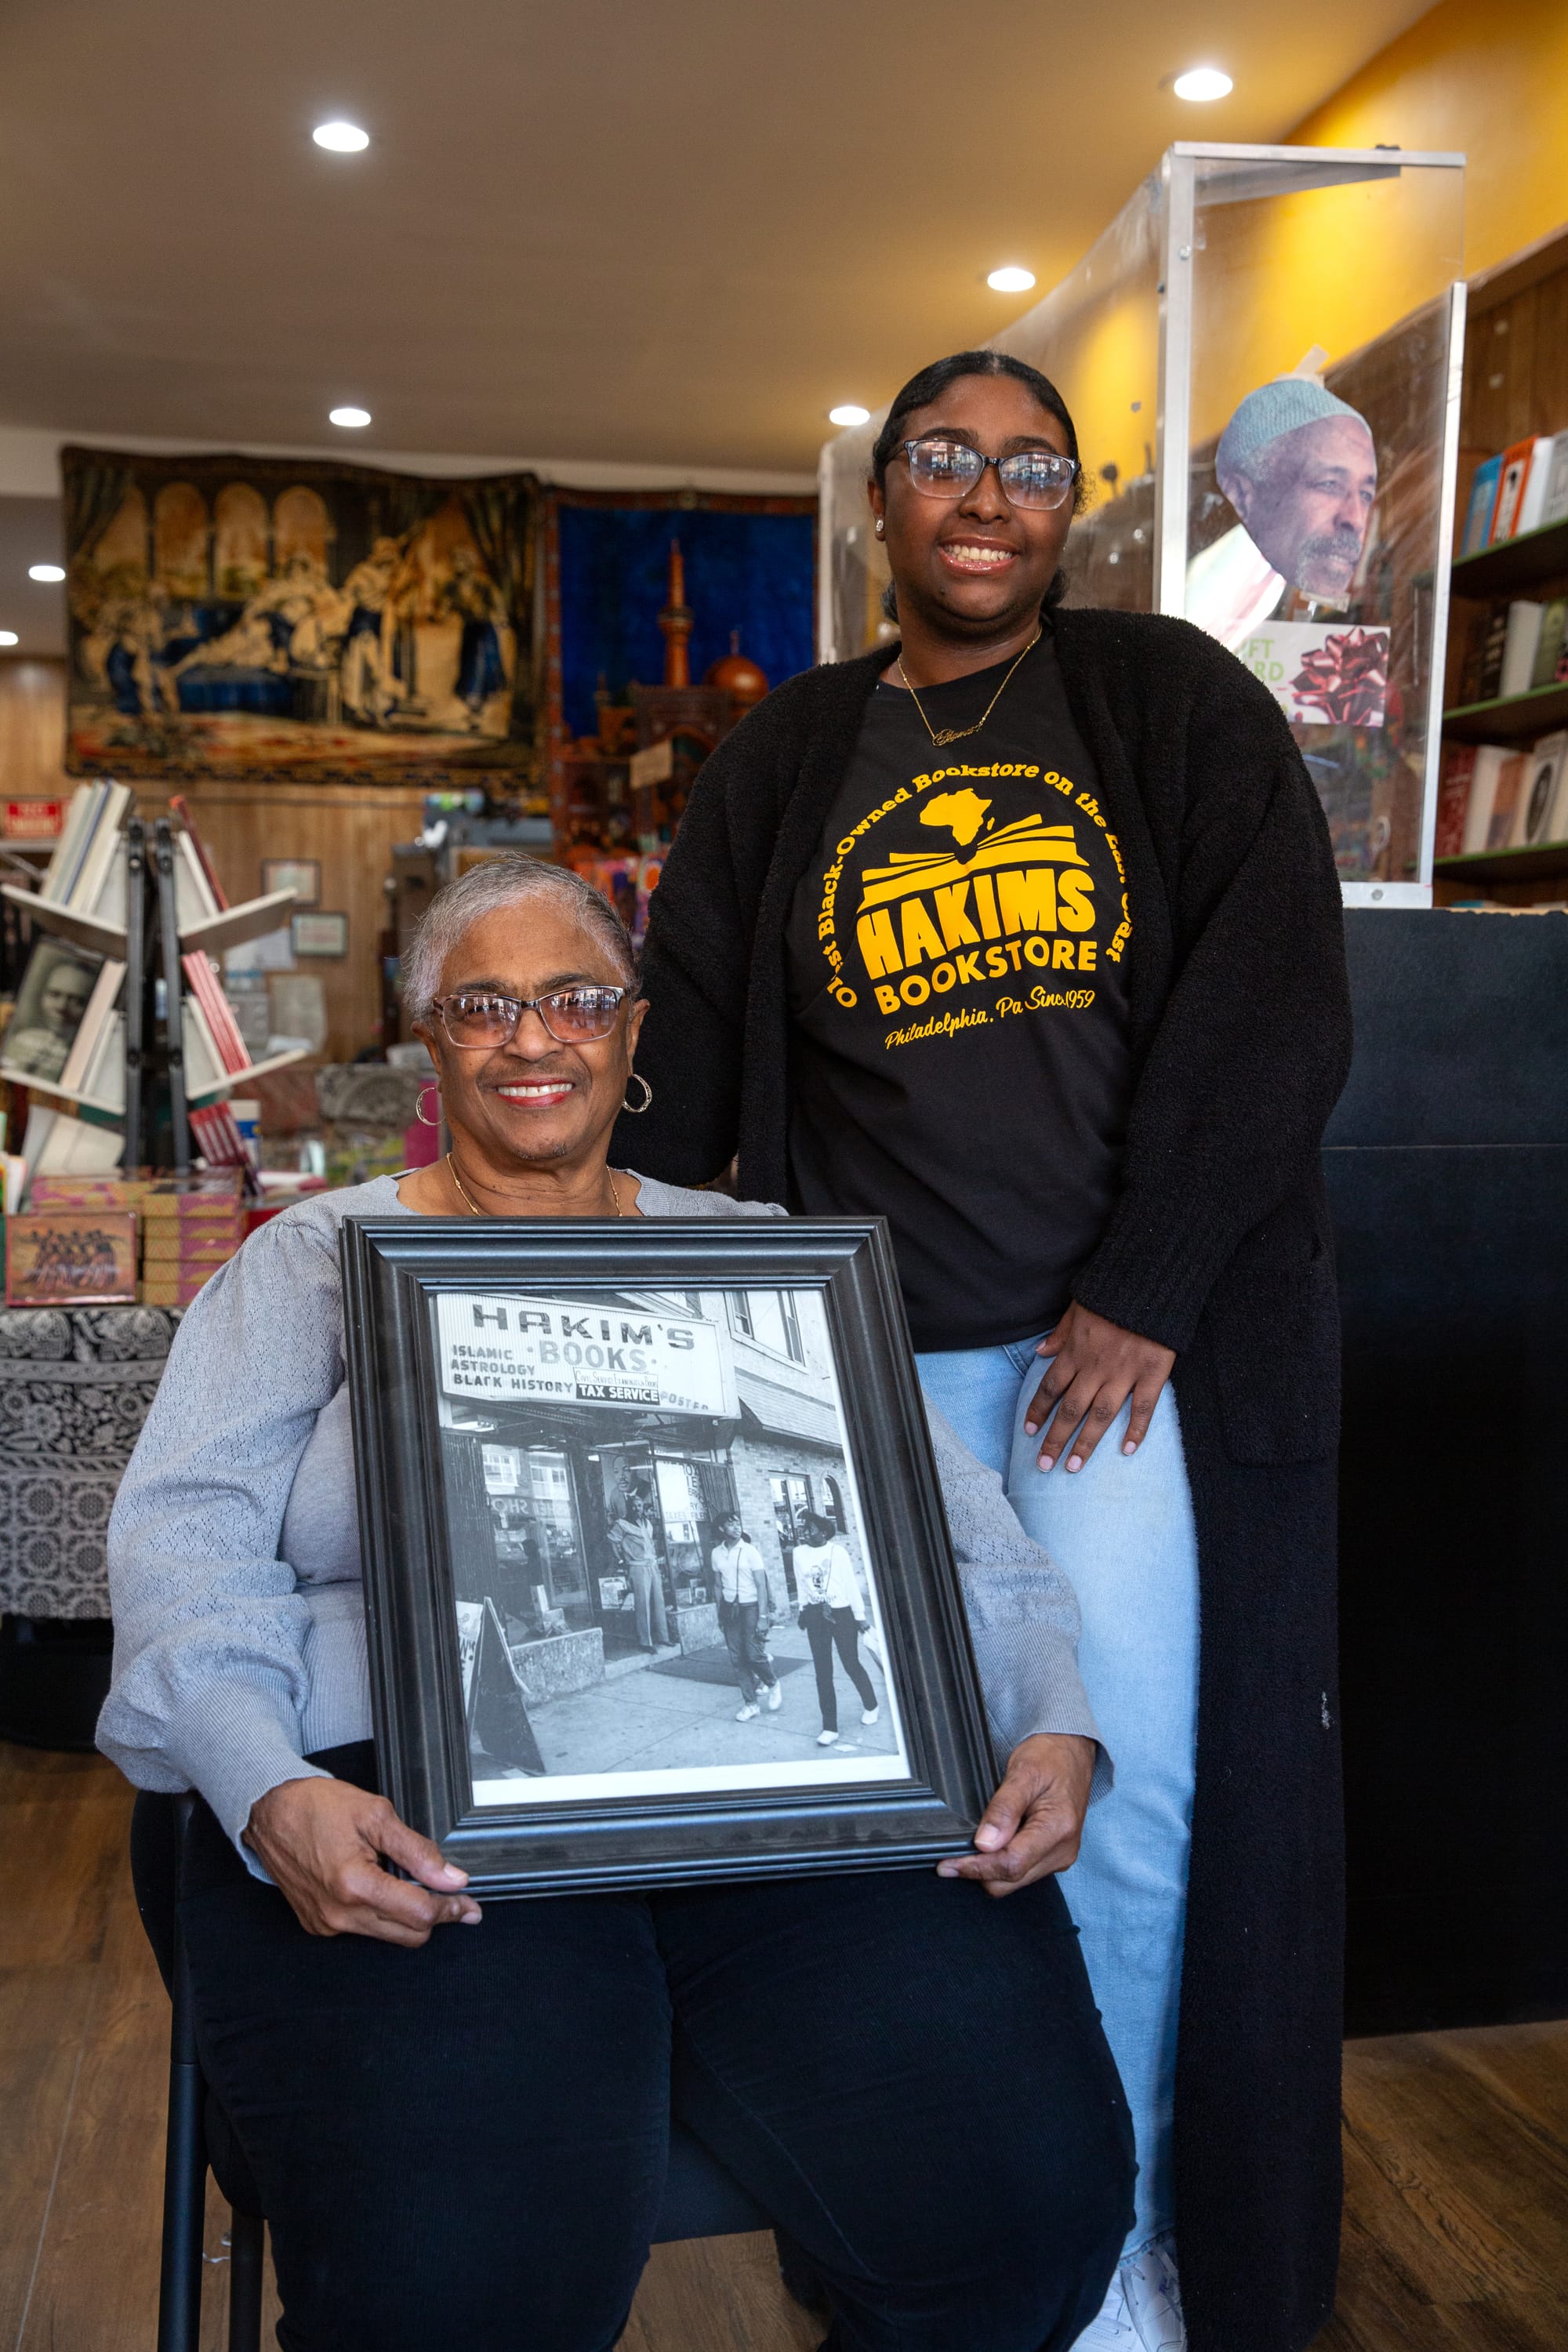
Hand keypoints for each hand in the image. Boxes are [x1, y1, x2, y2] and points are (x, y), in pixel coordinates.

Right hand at [244, 1776, 481, 1946]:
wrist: (270, 1812)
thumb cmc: (317, 1807)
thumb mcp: (376, 1815)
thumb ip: (417, 1851)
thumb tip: (451, 1878)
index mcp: (354, 1884)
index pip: (419, 1914)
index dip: (450, 1907)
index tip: (468, 1902)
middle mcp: (339, 1913)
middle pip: (408, 1935)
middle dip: (436, 1916)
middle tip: (454, 1897)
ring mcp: (326, 1923)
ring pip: (388, 1936)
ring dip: (410, 1917)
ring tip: (416, 1887)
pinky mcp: (318, 1925)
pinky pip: (364, 1930)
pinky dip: (382, 1915)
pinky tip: (384, 1888)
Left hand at [937, 1734, 1094, 1896]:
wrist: (1071, 1752)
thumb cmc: (1050, 1757)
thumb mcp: (1023, 1772)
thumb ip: (1004, 1809)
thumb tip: (984, 1844)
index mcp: (1058, 1829)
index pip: (1011, 1864)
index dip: (976, 1867)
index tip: (948, 1863)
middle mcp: (1062, 1851)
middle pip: (1010, 1881)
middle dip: (978, 1871)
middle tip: (951, 1856)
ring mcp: (1060, 1857)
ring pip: (1014, 1881)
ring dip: (988, 1869)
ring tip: (969, 1849)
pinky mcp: (1054, 1857)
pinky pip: (1021, 1873)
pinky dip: (1001, 1863)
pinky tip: (990, 1846)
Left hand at [1022, 1301, 1174, 1472]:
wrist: (1150, 1282)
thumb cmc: (1113, 1293)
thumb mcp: (1078, 1307)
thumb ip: (1060, 1333)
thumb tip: (1039, 1352)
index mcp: (1076, 1351)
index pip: (1051, 1387)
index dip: (1038, 1410)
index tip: (1028, 1431)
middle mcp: (1096, 1367)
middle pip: (1070, 1409)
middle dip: (1055, 1439)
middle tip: (1044, 1466)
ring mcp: (1125, 1373)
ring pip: (1100, 1415)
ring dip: (1085, 1443)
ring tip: (1074, 1467)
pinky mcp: (1153, 1373)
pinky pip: (1143, 1407)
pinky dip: (1136, 1430)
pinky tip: (1128, 1450)